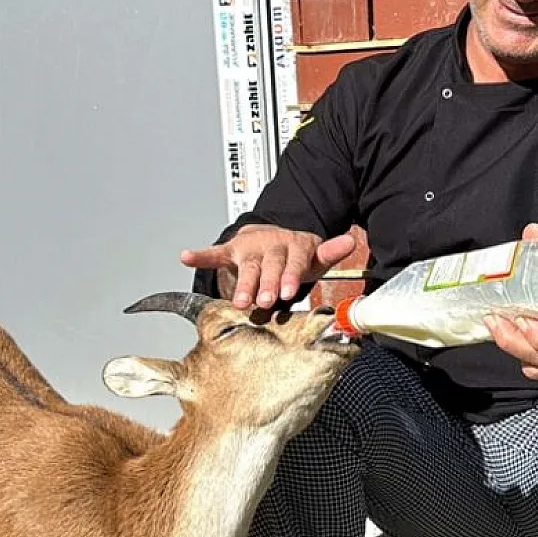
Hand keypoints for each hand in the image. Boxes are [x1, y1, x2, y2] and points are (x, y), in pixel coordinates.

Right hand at [180, 225, 357, 309]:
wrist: (271, 236)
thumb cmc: (293, 255)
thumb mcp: (313, 255)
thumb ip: (329, 252)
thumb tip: (350, 241)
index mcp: (293, 246)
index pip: (292, 262)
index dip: (289, 276)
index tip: (288, 291)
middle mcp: (271, 245)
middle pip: (268, 266)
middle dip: (266, 284)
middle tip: (263, 300)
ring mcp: (250, 248)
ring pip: (246, 266)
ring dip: (242, 283)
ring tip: (239, 301)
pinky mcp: (232, 251)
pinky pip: (215, 253)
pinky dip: (200, 255)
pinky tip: (187, 256)